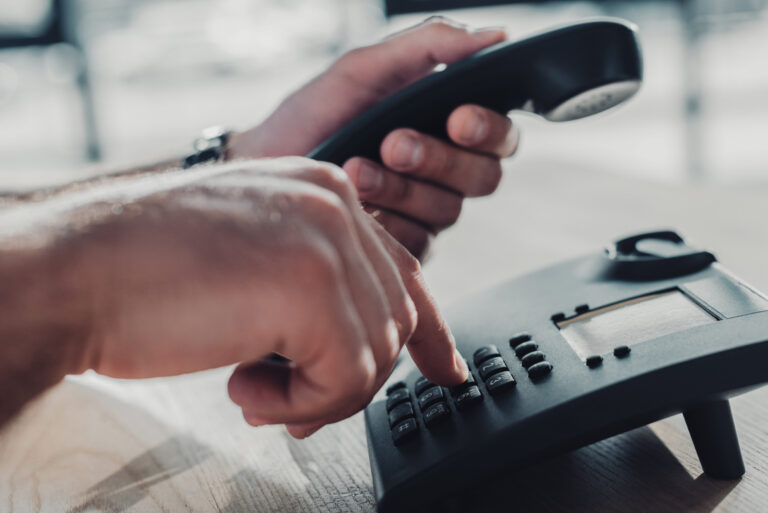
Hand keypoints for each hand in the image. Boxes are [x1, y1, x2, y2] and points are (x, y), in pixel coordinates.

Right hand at [60, 158, 466, 436]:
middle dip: (349, 378)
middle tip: (292, 404)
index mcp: (323, 192)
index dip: (430, 330)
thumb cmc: (147, 273)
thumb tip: (364, 349)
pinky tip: (247, 389)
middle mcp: (333, 203)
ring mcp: (325, 239)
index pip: (402, 270)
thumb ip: (317, 288)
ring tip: (257, 391)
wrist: (75, 270)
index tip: (446, 368)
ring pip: (377, 353)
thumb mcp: (255, 262)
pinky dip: (303, 403)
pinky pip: (347, 376)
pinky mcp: (309, 286)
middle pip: (393, 319)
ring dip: (319, 393)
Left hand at [229, 18, 519, 258]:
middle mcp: (446, 171)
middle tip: (393, 144)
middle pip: (484, 176)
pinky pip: (416, 242)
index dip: (490, 129)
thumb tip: (494, 37)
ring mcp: (426, 212)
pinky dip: (386, 222)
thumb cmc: (315, 116)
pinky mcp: (404, 247)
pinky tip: (357, 207)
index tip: (458, 117)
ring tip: (356, 169)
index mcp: (446, 125)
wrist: (265, 166)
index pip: (500, 134)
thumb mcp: (365, 69)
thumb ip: (428, 46)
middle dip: (439, 159)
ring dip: (401, 189)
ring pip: (448, 210)